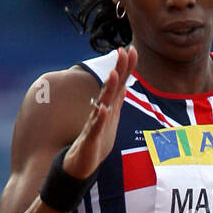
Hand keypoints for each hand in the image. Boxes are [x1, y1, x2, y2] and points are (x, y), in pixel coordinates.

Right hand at [64, 45, 137, 179]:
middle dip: (118, 69)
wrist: (81, 164)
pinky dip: (99, 118)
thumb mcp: (111, 118)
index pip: (119, 84)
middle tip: (122, 51)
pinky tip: (102, 109)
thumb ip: (117, 100)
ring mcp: (95, 124)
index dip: (126, 67)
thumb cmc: (97, 140)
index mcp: (109, 107)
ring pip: (102, 104)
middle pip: (111, 88)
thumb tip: (124, 82)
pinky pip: (95, 128)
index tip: (131, 48)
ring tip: (113, 73)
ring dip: (108, 89)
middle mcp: (101, 111)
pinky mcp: (91, 139)